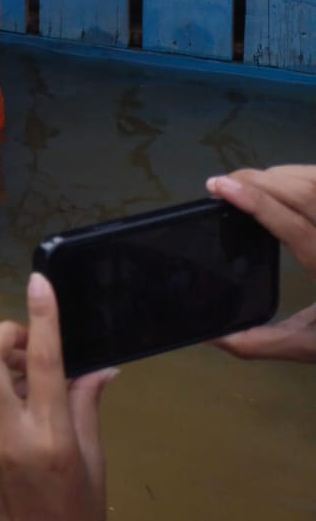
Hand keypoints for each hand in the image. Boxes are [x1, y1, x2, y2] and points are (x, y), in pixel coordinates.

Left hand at [0, 273, 115, 520]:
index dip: (41, 316)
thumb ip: (87, 409)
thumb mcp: (94, 465)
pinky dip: (0, 386)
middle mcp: (7, 433)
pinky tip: (26, 403)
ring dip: (2, 359)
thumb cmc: (78, 520)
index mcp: (49, 437)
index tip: (40, 282)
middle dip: (3, 332)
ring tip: (36, 373)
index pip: (42, 362)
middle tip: (32, 341)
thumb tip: (100, 367)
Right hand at [208, 165, 315, 362]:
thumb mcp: (311, 345)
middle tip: (225, 183)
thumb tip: (214, 336)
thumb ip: (264, 342)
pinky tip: (284, 185)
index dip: (255, 201)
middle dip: (260, 179)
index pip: (292, 225)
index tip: (218, 186)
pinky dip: (301, 176)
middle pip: (305, 192)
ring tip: (250, 183)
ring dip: (280, 175)